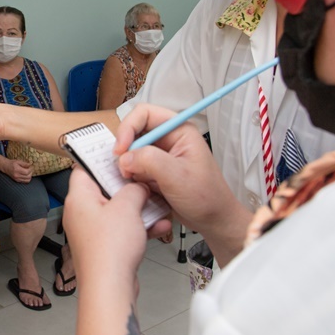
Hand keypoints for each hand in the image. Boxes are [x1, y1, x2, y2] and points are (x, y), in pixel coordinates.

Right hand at [7, 159, 33, 183]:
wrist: (6, 167)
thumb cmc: (12, 163)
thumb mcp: (18, 161)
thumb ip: (24, 163)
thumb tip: (30, 165)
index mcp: (17, 170)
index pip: (27, 172)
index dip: (31, 169)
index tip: (31, 166)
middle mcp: (17, 175)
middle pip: (28, 176)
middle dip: (31, 172)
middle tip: (30, 169)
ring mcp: (17, 179)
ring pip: (27, 180)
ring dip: (30, 176)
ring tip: (28, 172)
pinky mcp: (17, 180)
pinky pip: (25, 181)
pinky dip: (27, 178)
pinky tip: (26, 175)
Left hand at [63, 167, 151, 282]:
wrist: (110, 287)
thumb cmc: (109, 250)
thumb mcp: (127, 206)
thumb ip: (134, 189)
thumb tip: (138, 186)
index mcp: (78, 198)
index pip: (83, 168)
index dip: (100, 160)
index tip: (118, 155)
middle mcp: (81, 214)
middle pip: (104, 189)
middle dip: (127, 187)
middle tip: (143, 180)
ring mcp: (92, 232)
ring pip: (117, 211)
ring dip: (138, 208)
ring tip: (157, 204)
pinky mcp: (104, 247)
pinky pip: (123, 230)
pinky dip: (139, 227)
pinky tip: (159, 226)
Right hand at [114, 104, 237, 235]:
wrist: (213, 221)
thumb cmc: (207, 197)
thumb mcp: (177, 176)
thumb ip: (149, 161)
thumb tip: (124, 157)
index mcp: (179, 130)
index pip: (144, 114)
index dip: (128, 127)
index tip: (121, 149)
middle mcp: (168, 139)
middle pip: (134, 132)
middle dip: (126, 150)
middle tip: (124, 169)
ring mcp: (160, 155)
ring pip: (131, 151)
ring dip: (128, 166)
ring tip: (136, 182)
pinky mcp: (154, 170)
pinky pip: (133, 167)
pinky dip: (131, 177)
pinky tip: (140, 189)